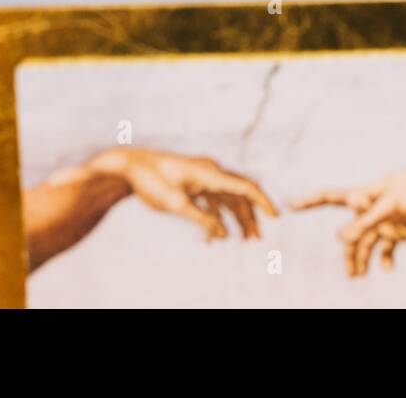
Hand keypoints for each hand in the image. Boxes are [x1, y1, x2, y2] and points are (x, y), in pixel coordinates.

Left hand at [92, 147, 278, 239]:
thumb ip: (202, 219)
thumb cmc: (151, 182)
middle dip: (250, 216)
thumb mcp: (176, 204)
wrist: (129, 166)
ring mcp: (203, 176)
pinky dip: (217, 217)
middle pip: (240, 194)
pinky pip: (213, 200)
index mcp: (211, 173)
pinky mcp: (193, 182)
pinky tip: (213, 238)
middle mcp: (211, 171)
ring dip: (236, 218)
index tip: (276, 217)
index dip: (263, 202)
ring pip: (227, 198)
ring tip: (242, 240)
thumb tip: (224, 234)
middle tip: (257, 239)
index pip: (245, 187)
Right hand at [292, 166, 405, 275]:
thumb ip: (365, 221)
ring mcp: (383, 220)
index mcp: (364, 195)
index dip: (310, 201)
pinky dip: (384, 259)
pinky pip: (385, 248)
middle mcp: (370, 209)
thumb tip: (339, 238)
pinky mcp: (397, 229)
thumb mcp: (389, 207)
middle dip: (348, 252)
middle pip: (350, 232)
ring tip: (358, 277)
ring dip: (361, 260)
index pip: (331, 197)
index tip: (291, 205)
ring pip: (365, 243)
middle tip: (351, 273)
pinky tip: (388, 270)